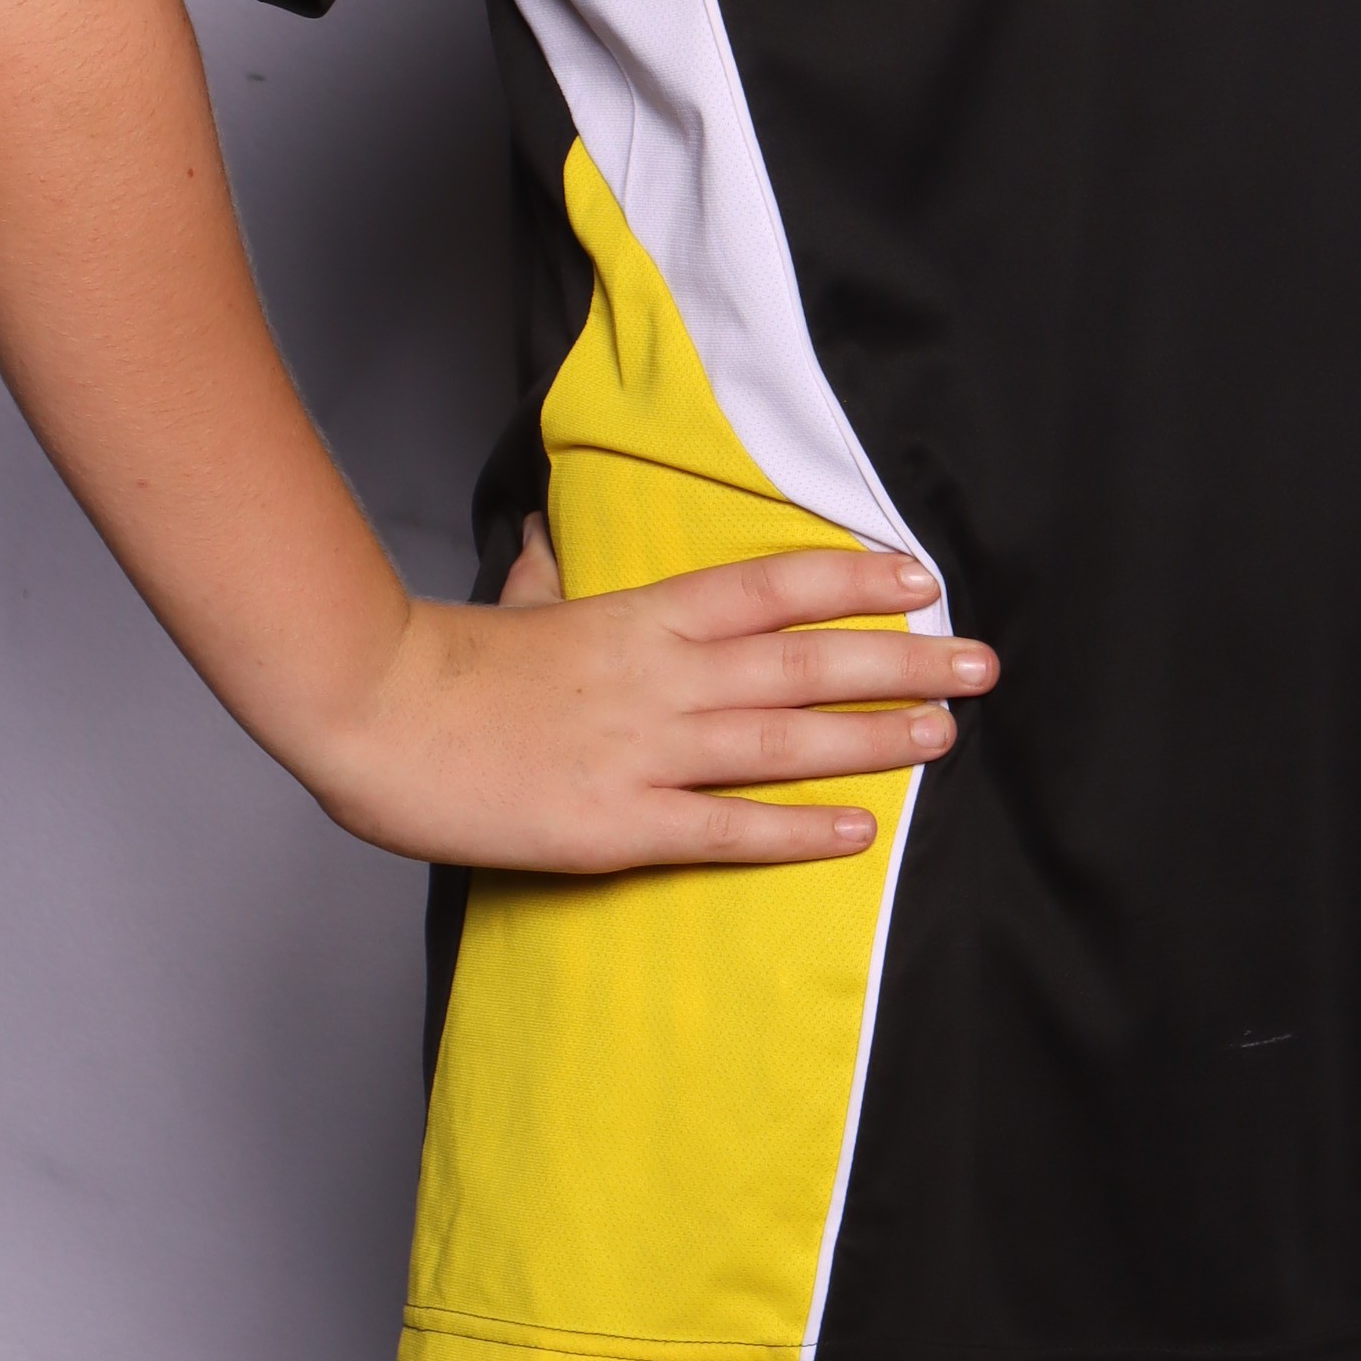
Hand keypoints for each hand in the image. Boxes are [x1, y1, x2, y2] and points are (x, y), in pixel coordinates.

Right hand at [299, 521, 994, 874]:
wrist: (377, 714)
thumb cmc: (446, 661)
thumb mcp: (516, 597)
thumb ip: (551, 572)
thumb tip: (550, 530)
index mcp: (643, 616)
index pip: (772, 585)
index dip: (853, 580)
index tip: (921, 579)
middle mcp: (663, 676)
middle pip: (805, 659)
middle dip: (903, 661)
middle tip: (983, 665)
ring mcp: (646, 750)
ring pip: (784, 738)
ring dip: (874, 737)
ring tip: (946, 736)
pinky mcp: (619, 823)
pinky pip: (727, 827)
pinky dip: (798, 828)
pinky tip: (859, 830)